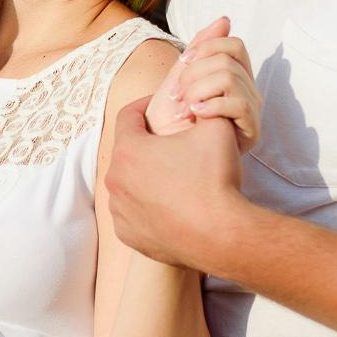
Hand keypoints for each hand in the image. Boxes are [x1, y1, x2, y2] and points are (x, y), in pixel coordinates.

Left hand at [108, 95, 246, 266]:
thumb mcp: (216, 129)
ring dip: (143, 178)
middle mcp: (115, 180)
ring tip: (171, 179)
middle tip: (170, 147)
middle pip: (127, 152)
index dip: (144, 106)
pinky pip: (132, 214)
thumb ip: (204, 108)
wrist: (222, 234)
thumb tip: (201, 101)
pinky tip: (168, 206)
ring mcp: (119, 211)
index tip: (158, 106)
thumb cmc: (215, 179)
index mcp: (129, 150)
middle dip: (146, 146)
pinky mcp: (127, 235)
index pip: (128, 116)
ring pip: (127, 185)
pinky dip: (145, 207)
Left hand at [147, 17, 261, 149]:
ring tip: (184, 110)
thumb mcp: (180, 79)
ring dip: (198, 91)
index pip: (234, 45)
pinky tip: (195, 117)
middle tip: (176, 96)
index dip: (206, 48)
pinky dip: (211, 106)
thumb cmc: (169, 123)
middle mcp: (247, 92)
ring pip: (230, 77)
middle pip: (228, 60)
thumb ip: (200, 50)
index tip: (182, 64)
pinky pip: (239, 102)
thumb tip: (224, 19)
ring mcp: (251, 112)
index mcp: (234, 77)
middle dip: (194, 75)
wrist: (164, 160)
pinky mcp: (252, 131)